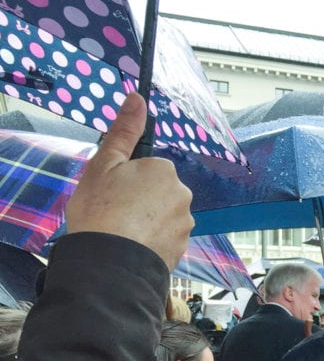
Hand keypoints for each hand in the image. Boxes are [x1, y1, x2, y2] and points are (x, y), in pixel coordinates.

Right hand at [65, 93, 193, 269]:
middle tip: (114, 212)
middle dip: (139, 200)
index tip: (112, 192)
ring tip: (122, 232)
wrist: (110, 262)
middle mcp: (182, 194)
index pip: (147, 169)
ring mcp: (184, 223)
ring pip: (162, 216)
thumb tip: (137, 98)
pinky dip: (151, 241)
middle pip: (157, 192)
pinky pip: (165, 238)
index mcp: (164, 171)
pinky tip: (133, 246)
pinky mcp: (182, 247)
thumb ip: (124, 131)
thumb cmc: (100, 211)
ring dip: (146, 222)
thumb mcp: (103, 164)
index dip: (126, 179)